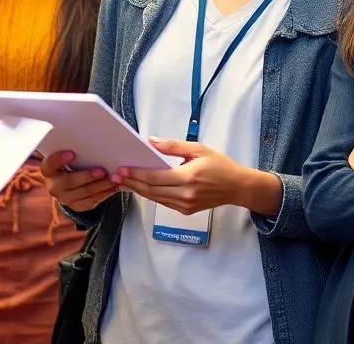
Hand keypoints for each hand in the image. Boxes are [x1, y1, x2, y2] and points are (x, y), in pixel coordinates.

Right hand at [42, 151, 118, 211]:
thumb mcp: (65, 157)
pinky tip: (113, 187)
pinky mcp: (77, 206)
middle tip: (102, 171)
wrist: (65, 185)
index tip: (71, 153)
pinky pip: (92, 201)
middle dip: (87, 176)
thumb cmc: (68, 164)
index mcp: (48, 170)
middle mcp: (54, 186)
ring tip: (113, 179)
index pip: (50, 164)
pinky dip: (104, 194)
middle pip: (69, 182)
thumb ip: (73, 151)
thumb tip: (90, 139)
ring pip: (84, 193)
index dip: (59, 159)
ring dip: (101, 186)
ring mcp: (65, 199)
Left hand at [116, 138, 278, 216]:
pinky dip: (150, 195)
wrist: (237, 187)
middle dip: (132, 183)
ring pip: (155, 198)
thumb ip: (173, 146)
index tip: (122, 169)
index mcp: (188, 178)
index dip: (136, 174)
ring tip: (124, 181)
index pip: (155, 178)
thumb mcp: (198, 149)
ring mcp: (185, 205)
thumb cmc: (220, 165)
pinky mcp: (185, 211)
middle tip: (116, 176)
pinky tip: (141, 187)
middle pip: (151, 190)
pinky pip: (163, 202)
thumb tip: (152, 142)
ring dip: (138, 190)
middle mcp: (185, 195)